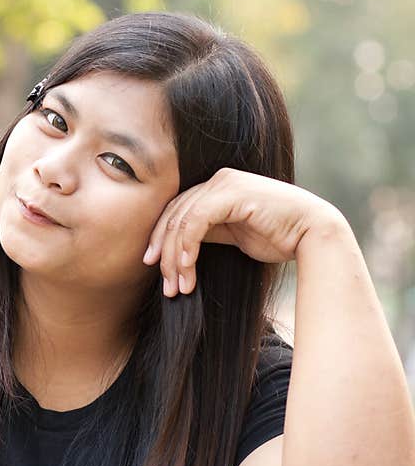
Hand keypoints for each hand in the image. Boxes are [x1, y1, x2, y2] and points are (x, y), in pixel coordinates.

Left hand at [142, 167, 342, 296]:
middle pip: (174, 216)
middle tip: (165, 285)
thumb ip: (206, 233)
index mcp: (215, 187)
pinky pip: (197, 221)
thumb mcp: (231, 235)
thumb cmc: (276, 238)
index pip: (175, 212)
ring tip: (178, 286)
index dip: (159, 238)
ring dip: (176, 258)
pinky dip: (187, 246)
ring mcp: (225, 183)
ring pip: (182, 221)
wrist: (313, 235)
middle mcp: (217, 180)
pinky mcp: (233, 193)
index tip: (151, 265)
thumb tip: (175, 249)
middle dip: (164, 253)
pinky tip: (187, 268)